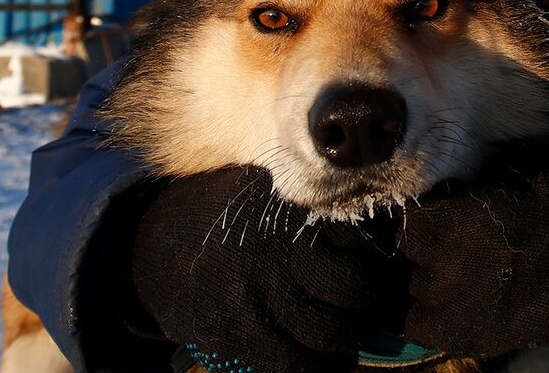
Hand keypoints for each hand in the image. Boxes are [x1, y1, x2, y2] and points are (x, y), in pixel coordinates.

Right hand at [129, 166, 405, 372]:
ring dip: (352, 340)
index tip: (388, 272)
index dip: (381, 262)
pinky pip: (292, 365)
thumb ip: (323, 210)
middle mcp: (277, 254)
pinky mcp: (235, 334)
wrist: (160, 242)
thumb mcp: (277, 194)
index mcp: (294, 214)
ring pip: (329, 333)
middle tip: (377, 307)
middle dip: (374, 305)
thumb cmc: (237, 217)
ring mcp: (255, 296)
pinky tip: (329, 362)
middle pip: (354, 290)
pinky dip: (320, 369)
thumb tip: (382, 233)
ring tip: (354, 336)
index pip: (362, 242)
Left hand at [397, 167, 548, 359]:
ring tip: (462, 275)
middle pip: (410, 249)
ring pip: (416, 285)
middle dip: (428, 245)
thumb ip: (479, 182)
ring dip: (433, 278)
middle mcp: (446, 261)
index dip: (426, 214)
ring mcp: (450, 303)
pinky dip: (431, 314)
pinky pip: (418, 324)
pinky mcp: (457, 336)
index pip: (411, 216)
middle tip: (454, 244)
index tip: (440, 214)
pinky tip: (455, 304)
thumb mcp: (522, 180)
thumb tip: (449, 172)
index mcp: (459, 219)